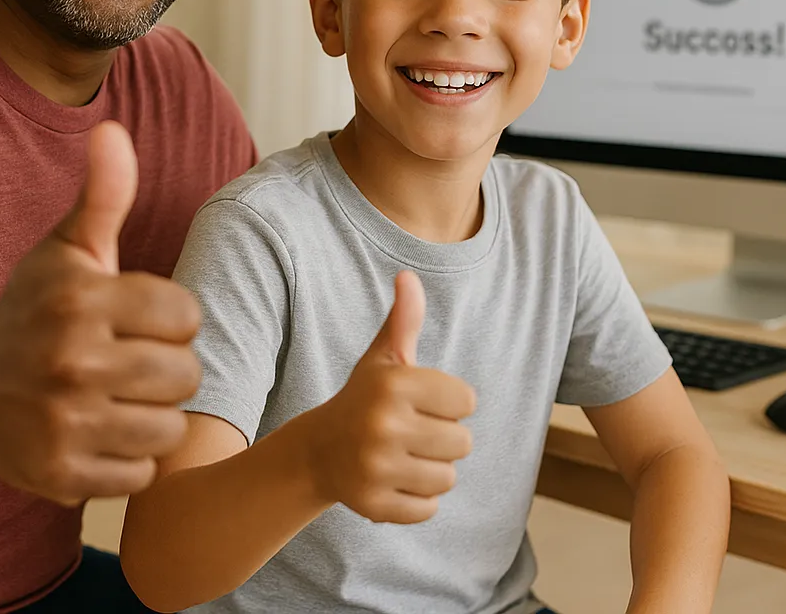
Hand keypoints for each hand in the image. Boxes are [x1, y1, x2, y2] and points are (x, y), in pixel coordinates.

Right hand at [0, 121, 201, 504]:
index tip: (140, 321)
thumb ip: (103, 195)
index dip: (171, 319)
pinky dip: (129, 458)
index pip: (187, 316)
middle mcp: (72, 361)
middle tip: (129, 362)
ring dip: (152, 415)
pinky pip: (142, 472)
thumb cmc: (32, 311)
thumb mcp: (67, 250)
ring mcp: (64, 423)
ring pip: (169, 428)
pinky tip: (101, 433)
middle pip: (184, 374)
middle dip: (166, 368)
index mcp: (82, 299)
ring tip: (119, 397)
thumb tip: (113, 129)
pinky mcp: (62, 475)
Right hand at [304, 270, 474, 522]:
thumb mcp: (384, 358)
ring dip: (431, 469)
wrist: (319, 450)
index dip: (449, 402)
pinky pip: (428, 509)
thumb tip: (407, 277)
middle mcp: (383, 424)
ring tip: (402, 455)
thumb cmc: (365, 398)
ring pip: (448, 478)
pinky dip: (416, 499)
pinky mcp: (374, 505)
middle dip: (442, 438)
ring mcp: (377, 467)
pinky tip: (392, 480)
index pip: (467, 401)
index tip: (421, 402)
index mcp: (394, 384)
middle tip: (410, 431)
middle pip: (462, 443)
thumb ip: (404, 319)